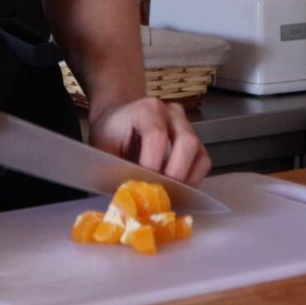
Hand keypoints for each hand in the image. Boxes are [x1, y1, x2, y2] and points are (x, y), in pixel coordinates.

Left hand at [88, 97, 211, 185]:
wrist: (118, 118)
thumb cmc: (109, 132)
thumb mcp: (103, 146)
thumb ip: (113, 166)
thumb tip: (126, 195)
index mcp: (147, 109)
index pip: (157, 135)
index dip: (151, 163)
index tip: (142, 183)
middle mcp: (172, 114)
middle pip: (187, 142)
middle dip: (174, 174)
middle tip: (158, 192)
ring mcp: (187, 127)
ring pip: (200, 155)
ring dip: (185, 180)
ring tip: (166, 193)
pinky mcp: (194, 142)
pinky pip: (202, 163)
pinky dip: (191, 180)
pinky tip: (173, 189)